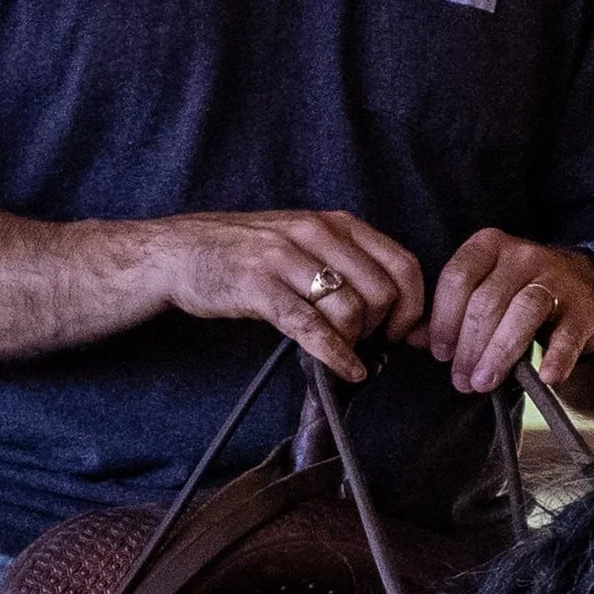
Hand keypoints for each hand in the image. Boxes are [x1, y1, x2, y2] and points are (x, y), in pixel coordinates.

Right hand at [142, 208, 424, 385]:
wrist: (181, 252)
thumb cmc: (248, 253)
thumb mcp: (305, 242)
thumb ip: (349, 265)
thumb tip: (400, 311)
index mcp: (335, 222)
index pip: (402, 264)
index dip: (412, 306)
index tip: (402, 331)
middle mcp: (316, 233)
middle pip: (382, 293)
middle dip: (382, 328)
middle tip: (367, 343)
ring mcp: (287, 258)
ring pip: (350, 311)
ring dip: (354, 343)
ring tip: (343, 351)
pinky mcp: (260, 287)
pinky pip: (311, 328)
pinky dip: (336, 356)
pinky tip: (346, 371)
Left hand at [417, 232, 593, 399]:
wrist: (588, 286)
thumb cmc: (521, 293)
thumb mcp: (485, 290)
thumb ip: (450, 313)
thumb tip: (414, 339)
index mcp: (491, 246)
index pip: (458, 278)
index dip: (444, 320)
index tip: (440, 355)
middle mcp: (524, 255)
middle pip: (488, 300)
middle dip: (469, 346)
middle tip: (461, 381)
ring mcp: (557, 280)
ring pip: (523, 311)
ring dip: (500, 352)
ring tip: (485, 382)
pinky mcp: (584, 309)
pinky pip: (567, 335)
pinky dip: (556, 357)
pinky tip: (545, 377)